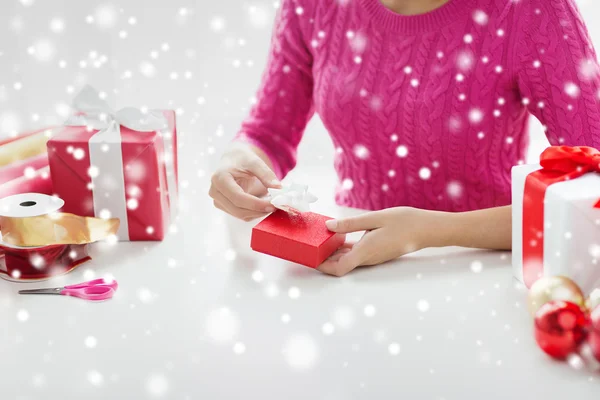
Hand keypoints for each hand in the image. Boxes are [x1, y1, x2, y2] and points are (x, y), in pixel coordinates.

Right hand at [210, 144, 280, 220]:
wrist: (233, 160)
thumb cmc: (242, 159)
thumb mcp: (255, 162)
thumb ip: (266, 174)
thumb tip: (278, 188)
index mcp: (220, 178)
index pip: (238, 197)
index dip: (256, 204)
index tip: (272, 205)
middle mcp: (215, 191)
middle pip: (238, 209)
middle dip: (258, 210)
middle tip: (275, 207)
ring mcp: (217, 200)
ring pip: (239, 214)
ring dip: (257, 213)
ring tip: (270, 205)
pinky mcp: (223, 206)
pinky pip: (240, 214)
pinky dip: (253, 213)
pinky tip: (262, 206)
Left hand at [318, 207, 435, 276]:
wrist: (427, 229)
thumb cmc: (404, 222)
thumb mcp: (375, 218)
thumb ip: (350, 224)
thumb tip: (328, 227)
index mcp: (365, 251)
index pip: (338, 269)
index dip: (322, 267)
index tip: (310, 258)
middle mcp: (368, 258)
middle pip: (340, 266)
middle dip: (323, 260)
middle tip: (309, 247)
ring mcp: (372, 256)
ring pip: (347, 260)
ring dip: (333, 254)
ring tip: (320, 239)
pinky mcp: (376, 252)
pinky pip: (355, 254)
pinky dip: (344, 249)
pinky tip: (338, 237)